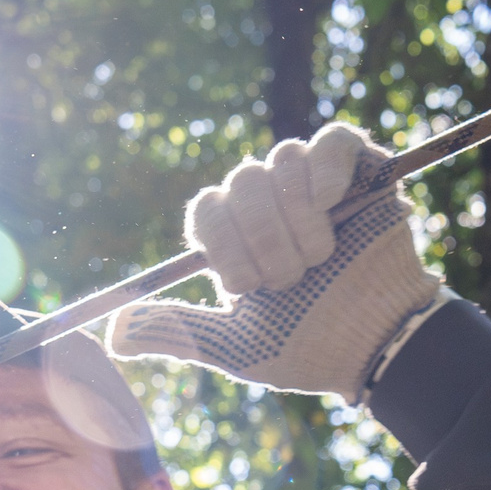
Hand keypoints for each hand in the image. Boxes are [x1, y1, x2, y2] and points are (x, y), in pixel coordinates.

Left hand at [108, 122, 446, 401]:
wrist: (377, 346)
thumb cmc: (310, 347)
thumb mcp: (236, 346)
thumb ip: (179, 332)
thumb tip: (114, 332)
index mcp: (237, 236)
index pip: (207, 208)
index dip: (225, 244)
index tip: (250, 286)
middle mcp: (270, 201)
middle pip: (241, 182)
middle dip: (264, 239)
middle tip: (293, 279)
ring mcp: (314, 182)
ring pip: (282, 162)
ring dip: (297, 218)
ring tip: (322, 257)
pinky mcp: (360, 170)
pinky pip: (330, 142)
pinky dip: (326, 169)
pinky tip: (332, 203)